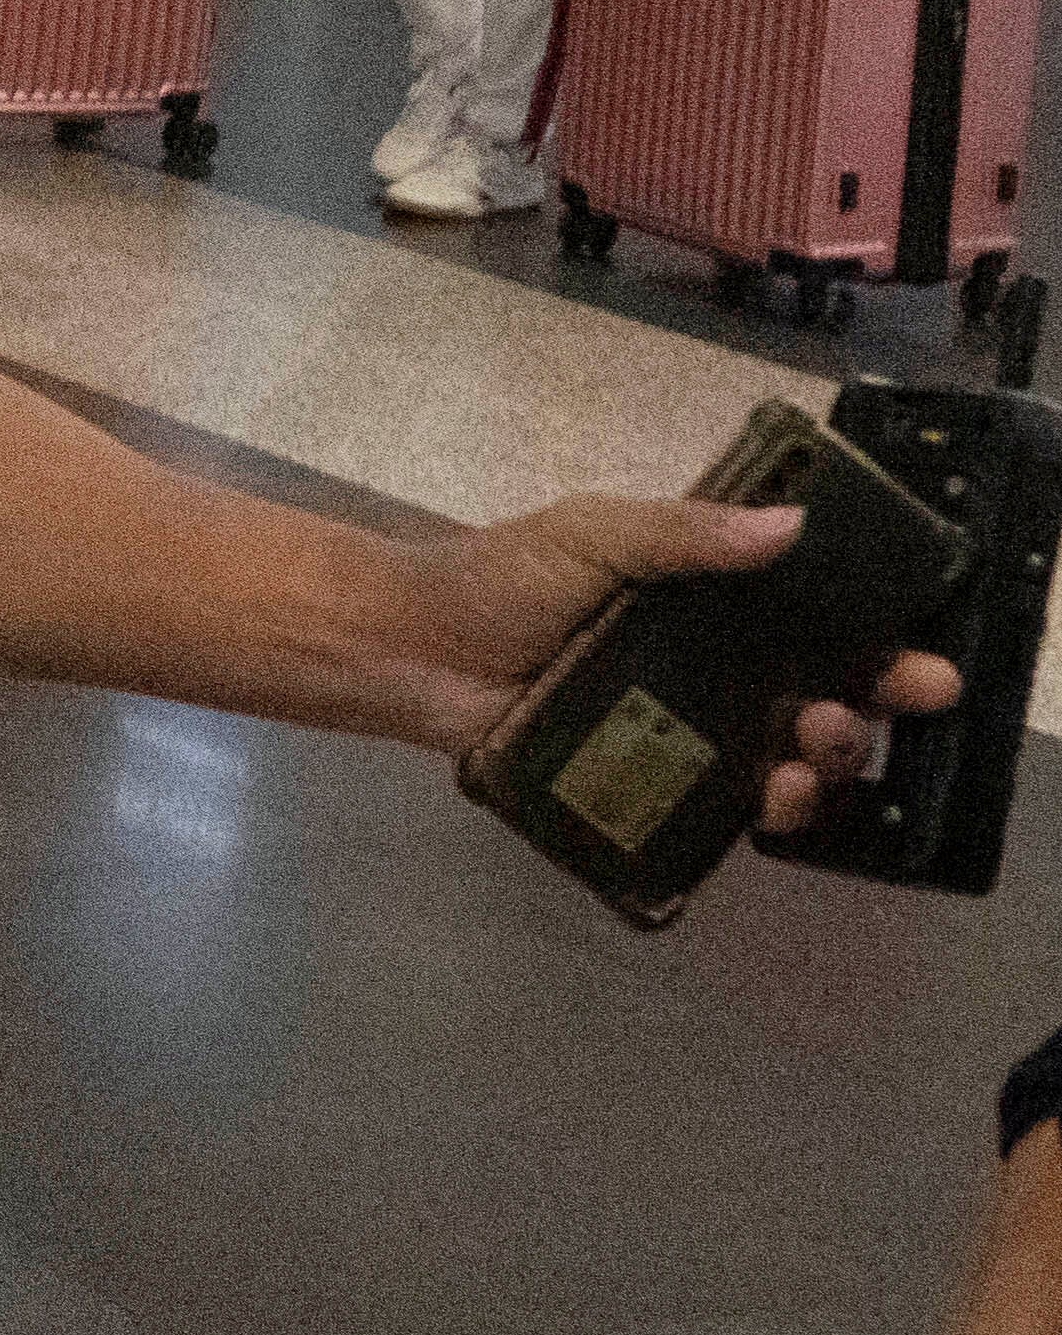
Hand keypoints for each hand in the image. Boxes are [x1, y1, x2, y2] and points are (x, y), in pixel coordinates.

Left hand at [371, 490, 966, 818]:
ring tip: (811, 751)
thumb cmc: (498, 580)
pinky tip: (772, 802)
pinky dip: (762, 809)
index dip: (882, 647)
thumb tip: (792, 524)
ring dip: (822, 763)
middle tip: (863, 708)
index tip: (924, 664)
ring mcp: (684, 730)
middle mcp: (715, 670)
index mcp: (717, 605)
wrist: (409, 648)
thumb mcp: (594, 533)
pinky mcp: (645, 779)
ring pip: (783, 758)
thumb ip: (683, 532)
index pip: (823, 626)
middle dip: (865, 711)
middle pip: (821, 698)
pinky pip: (721, 804)